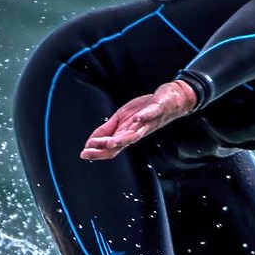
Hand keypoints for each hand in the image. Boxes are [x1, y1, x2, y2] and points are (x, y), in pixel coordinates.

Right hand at [82, 79, 199, 160]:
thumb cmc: (145, 111)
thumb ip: (107, 130)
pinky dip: (145, 117)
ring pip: (136, 134)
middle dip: (105, 148)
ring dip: (123, 138)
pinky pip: (152, 114)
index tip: (83, 153)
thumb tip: (90, 142)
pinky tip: (137, 119)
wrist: (171, 100)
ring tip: (110, 141)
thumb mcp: (122, 119)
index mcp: (127, 134)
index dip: (98, 151)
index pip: (111, 147)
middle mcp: (138, 132)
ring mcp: (149, 122)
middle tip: (90, 151)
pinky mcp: (158, 109)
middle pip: (121, 144)